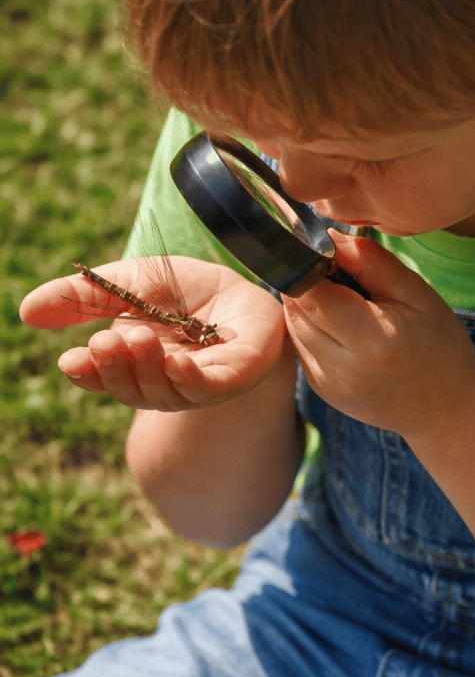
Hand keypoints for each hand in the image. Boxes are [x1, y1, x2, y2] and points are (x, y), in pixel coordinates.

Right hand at [20, 257, 285, 409]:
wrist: (246, 290)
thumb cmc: (187, 292)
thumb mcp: (129, 283)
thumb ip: (84, 297)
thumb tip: (26, 312)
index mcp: (132, 363)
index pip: (102, 377)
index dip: (87, 373)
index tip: (71, 361)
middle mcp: (161, 381)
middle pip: (130, 389)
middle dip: (114, 369)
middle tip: (104, 342)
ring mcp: (197, 385)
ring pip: (164, 393)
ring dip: (147, 369)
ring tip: (138, 338)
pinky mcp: (232, 379)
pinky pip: (206, 390)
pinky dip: (188, 380)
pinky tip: (177, 364)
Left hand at [282, 231, 474, 438]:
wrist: (445, 407)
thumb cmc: (438, 343)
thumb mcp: (416, 293)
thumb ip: (370, 260)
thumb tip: (327, 237)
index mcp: (372, 340)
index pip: (311, 292)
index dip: (312, 265)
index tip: (330, 255)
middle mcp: (342, 368)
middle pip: (296, 309)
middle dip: (308, 283)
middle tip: (341, 278)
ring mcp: (328, 384)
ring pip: (294, 327)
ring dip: (309, 306)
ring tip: (347, 304)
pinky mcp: (321, 391)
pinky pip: (301, 347)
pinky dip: (314, 330)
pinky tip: (345, 329)